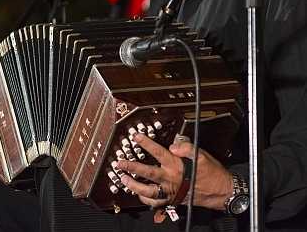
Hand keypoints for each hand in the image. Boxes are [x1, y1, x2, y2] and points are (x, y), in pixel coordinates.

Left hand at [116, 133, 231, 210]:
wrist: (221, 192)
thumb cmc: (211, 173)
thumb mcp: (202, 154)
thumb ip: (186, 147)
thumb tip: (173, 145)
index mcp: (177, 166)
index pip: (158, 152)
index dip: (146, 143)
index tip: (135, 137)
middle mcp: (171, 179)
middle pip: (148, 172)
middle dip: (132, 167)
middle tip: (120, 164)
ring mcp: (171, 192)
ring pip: (148, 191)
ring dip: (134, 185)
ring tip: (123, 180)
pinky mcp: (172, 201)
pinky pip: (156, 203)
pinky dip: (146, 200)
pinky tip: (139, 195)